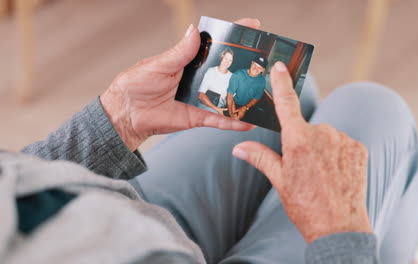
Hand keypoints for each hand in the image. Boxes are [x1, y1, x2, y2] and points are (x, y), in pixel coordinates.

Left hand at [101, 18, 260, 150]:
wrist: (126, 114)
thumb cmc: (136, 84)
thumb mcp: (158, 65)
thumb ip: (180, 52)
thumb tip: (195, 31)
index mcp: (188, 60)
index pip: (213, 45)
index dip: (232, 35)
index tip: (252, 25)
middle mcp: (198, 78)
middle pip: (226, 70)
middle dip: (245, 66)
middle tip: (265, 63)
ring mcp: (200, 98)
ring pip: (227, 96)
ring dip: (244, 96)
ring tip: (264, 94)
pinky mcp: (197, 117)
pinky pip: (218, 119)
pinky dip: (232, 122)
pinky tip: (248, 123)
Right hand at [232, 62, 371, 242]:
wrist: (339, 227)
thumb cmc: (305, 205)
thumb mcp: (279, 181)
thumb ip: (260, 157)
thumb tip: (239, 147)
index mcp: (298, 140)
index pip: (286, 103)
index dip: (281, 83)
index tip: (279, 66)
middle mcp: (322, 134)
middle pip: (306, 128)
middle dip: (302, 142)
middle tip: (303, 170)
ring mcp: (343, 140)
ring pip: (326, 136)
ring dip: (321, 148)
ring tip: (321, 175)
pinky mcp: (358, 148)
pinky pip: (342, 143)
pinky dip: (337, 154)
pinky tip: (335, 174)